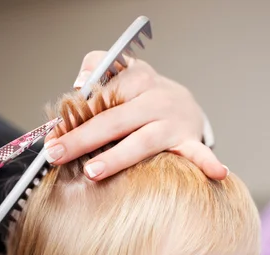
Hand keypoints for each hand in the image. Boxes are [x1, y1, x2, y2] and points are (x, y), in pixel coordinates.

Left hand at [45, 53, 225, 179]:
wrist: (186, 105)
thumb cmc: (144, 96)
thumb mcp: (123, 72)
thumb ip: (98, 67)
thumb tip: (79, 82)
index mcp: (137, 79)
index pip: (101, 97)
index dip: (74, 116)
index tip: (52, 136)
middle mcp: (156, 98)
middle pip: (115, 119)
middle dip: (82, 138)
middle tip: (57, 154)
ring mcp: (174, 122)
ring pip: (143, 141)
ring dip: (118, 157)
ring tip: (93, 171)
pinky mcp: (189, 141)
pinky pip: (198, 153)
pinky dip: (207, 162)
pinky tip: (217, 172)